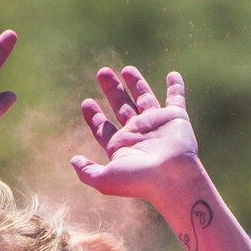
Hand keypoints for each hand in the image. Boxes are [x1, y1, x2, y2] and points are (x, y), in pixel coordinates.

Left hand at [71, 67, 201, 205]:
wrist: (172, 178)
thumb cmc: (140, 181)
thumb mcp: (105, 180)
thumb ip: (87, 171)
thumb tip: (73, 160)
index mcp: (122, 146)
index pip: (104, 128)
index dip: (94, 116)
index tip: (86, 103)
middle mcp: (138, 133)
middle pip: (121, 107)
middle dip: (112, 90)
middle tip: (102, 73)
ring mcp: (157, 124)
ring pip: (144, 98)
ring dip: (136, 83)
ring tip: (126, 69)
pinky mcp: (175, 118)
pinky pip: (176, 98)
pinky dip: (176, 87)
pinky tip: (173, 75)